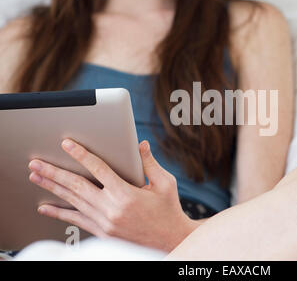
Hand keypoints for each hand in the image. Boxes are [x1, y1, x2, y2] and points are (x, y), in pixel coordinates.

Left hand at [28, 139, 197, 251]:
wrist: (170, 241)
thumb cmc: (169, 210)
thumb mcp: (165, 184)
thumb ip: (149, 163)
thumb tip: (141, 145)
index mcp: (126, 194)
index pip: (98, 169)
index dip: (81, 155)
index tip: (67, 145)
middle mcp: (111, 209)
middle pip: (77, 186)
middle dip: (54, 173)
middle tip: (36, 163)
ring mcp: (104, 223)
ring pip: (73, 202)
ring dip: (52, 188)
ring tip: (36, 178)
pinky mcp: (103, 232)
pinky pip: (76, 220)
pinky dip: (59, 213)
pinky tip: (45, 208)